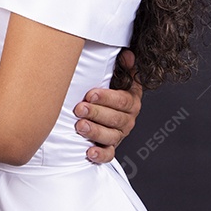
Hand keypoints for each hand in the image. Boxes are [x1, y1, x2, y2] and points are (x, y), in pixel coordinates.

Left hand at [74, 49, 142, 163]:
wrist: (105, 108)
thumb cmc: (108, 90)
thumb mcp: (118, 76)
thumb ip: (124, 66)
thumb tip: (127, 55)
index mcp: (131, 100)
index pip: (123, 100)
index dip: (107, 98)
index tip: (90, 94)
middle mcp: (127, 118)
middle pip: (115, 118)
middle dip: (96, 113)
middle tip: (80, 108)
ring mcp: (119, 134)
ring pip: (111, 136)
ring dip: (95, 131)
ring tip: (80, 126)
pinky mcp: (110, 147)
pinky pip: (109, 154)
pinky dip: (100, 155)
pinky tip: (89, 152)